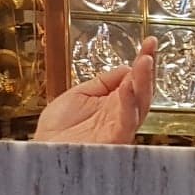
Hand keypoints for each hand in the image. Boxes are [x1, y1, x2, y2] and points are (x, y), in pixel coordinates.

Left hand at [34, 37, 157, 144]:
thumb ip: (101, 82)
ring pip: (139, 102)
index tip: (149, 43)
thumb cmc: (57, 132)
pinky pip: (127, 118)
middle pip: (141, 89)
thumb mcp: (77, 95)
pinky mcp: (115, 137)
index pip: (133, 79)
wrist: (43, 151)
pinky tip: (128, 85)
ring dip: (143, 80)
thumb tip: (125, 68)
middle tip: (151, 48)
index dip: (142, 61)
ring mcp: (119, 126)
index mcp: (112, 103)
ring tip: (145, 60)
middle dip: (147, 67)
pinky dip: (129, 101)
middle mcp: (120, 114)